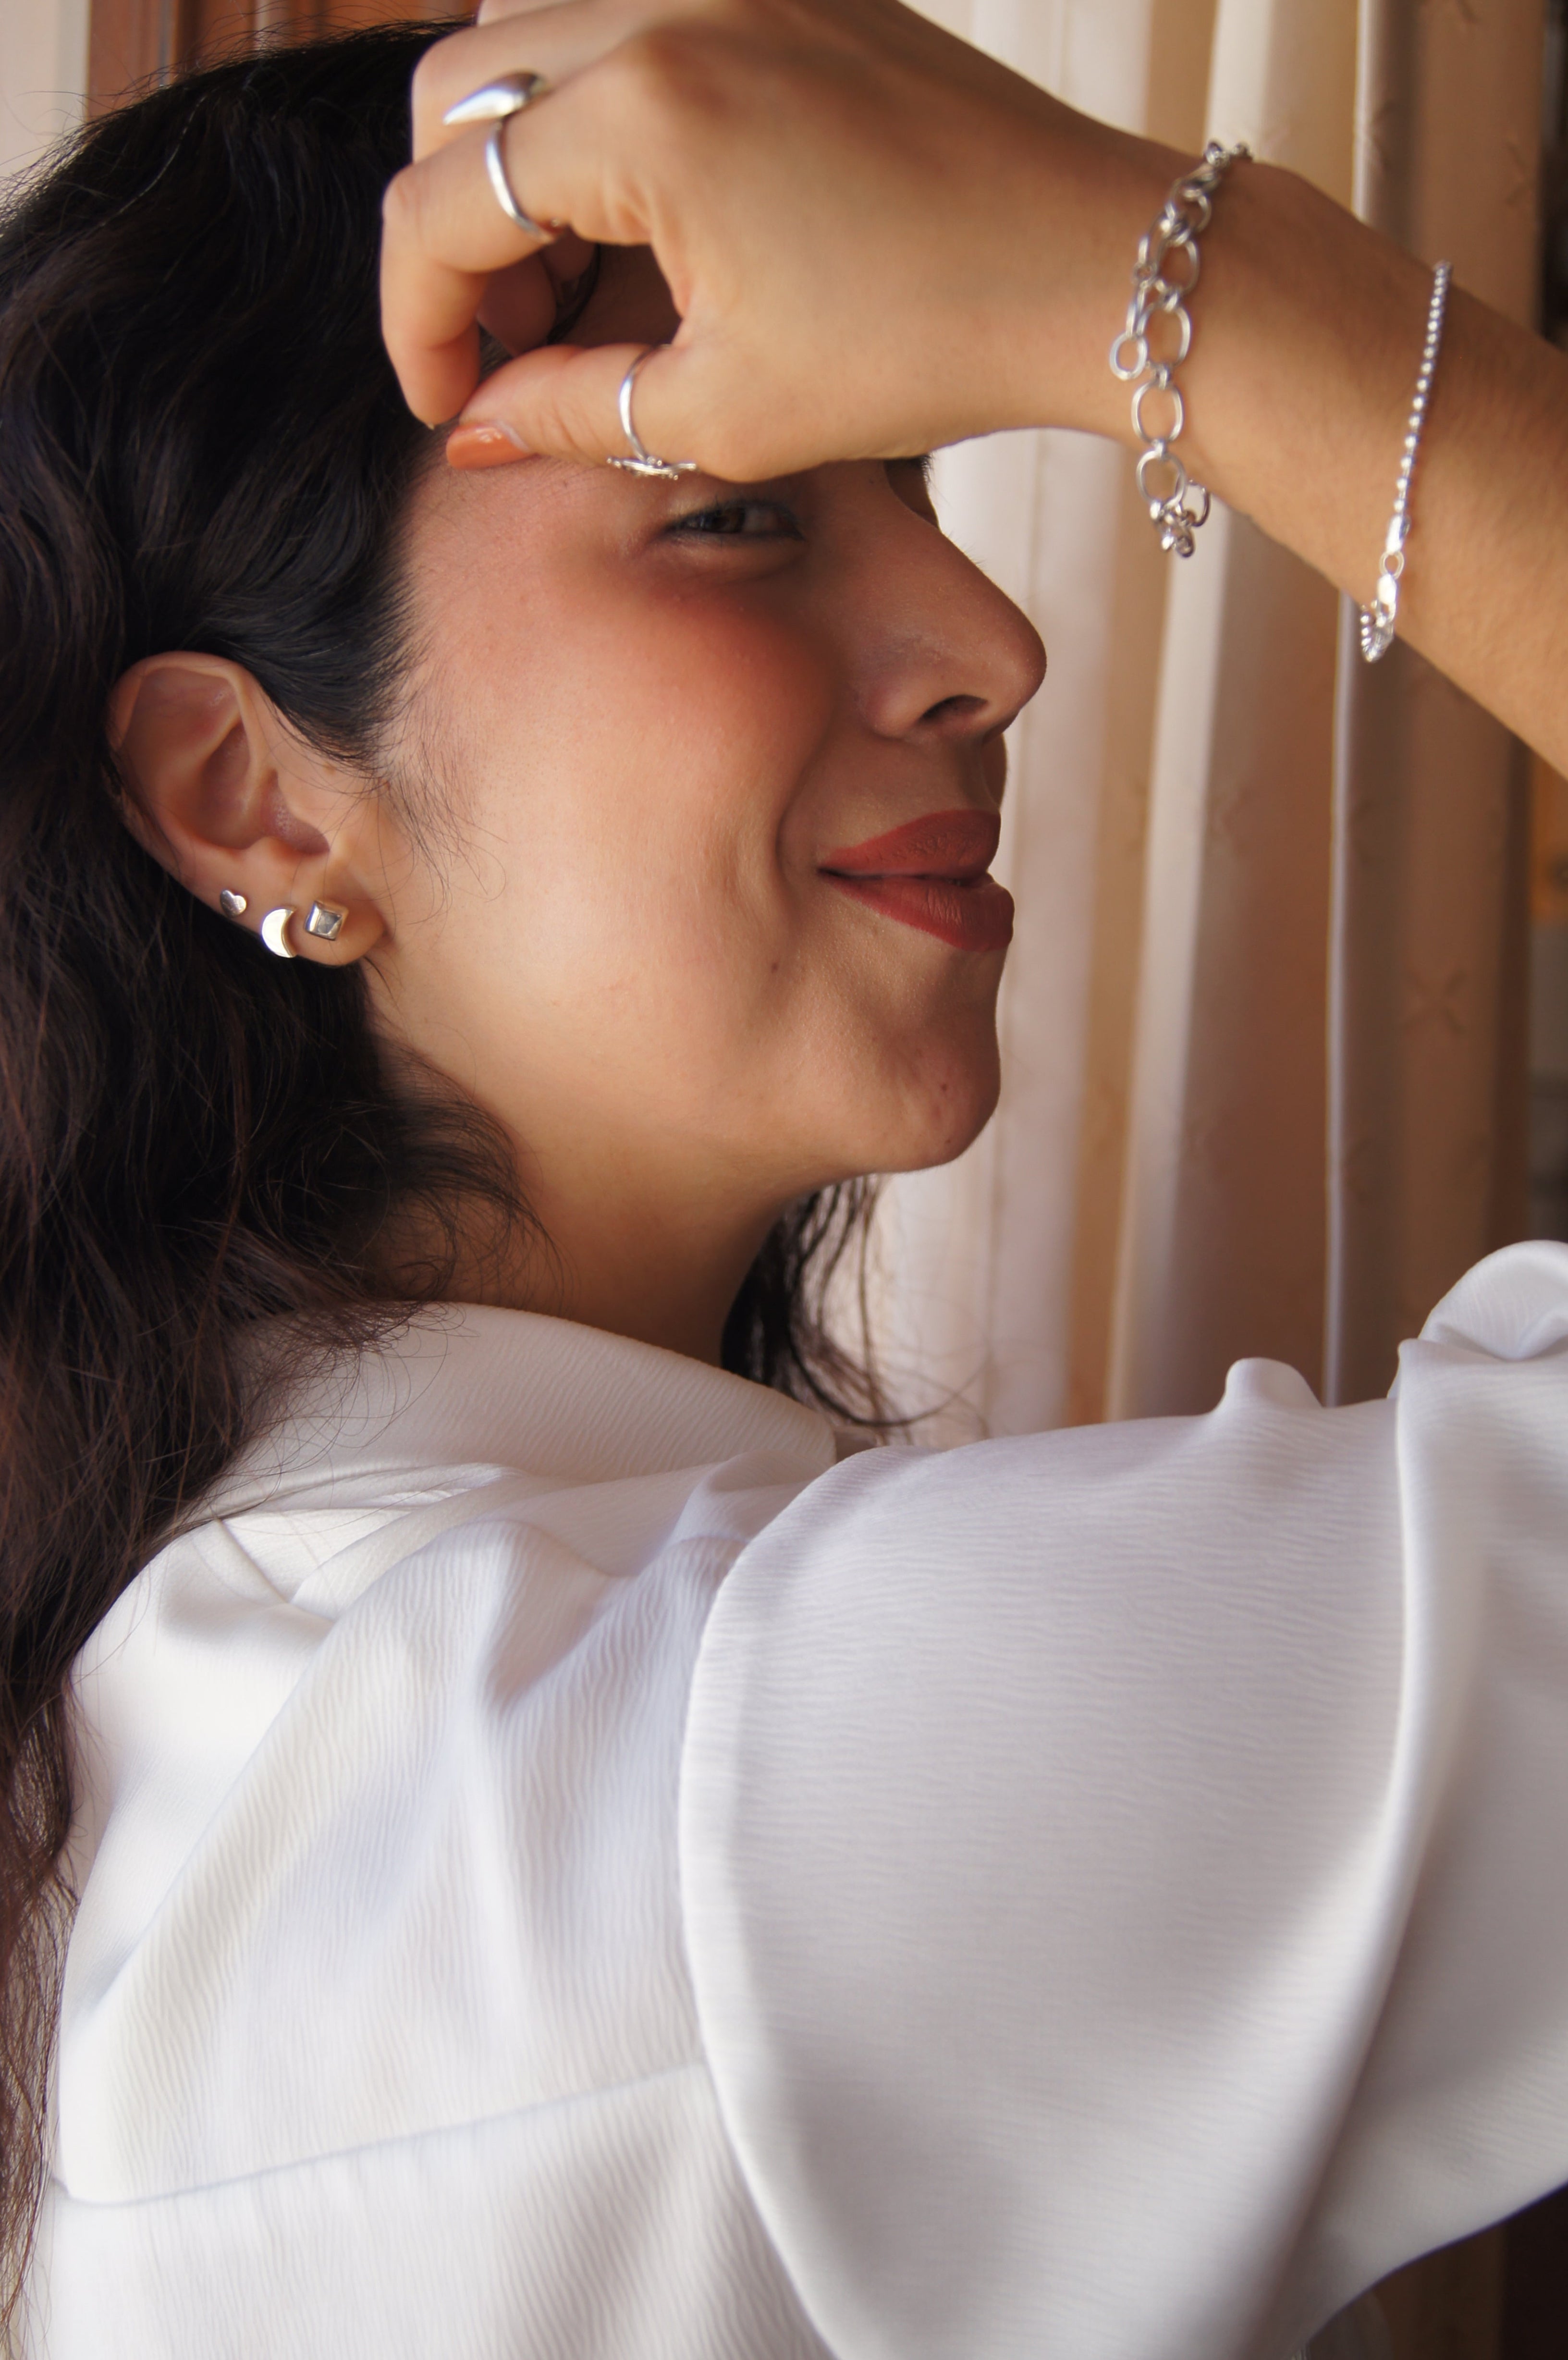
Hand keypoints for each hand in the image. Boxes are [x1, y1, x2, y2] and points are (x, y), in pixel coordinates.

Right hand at [380, 0, 1166, 478]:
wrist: (1091, 268)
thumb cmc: (925, 345)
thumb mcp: (725, 414)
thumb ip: (567, 413)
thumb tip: (472, 432)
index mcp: (640, 114)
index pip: (439, 207)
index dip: (418, 326)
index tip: (449, 404)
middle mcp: (668, 8)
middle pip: (456, 95)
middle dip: (456, 230)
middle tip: (519, 342)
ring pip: (529, 42)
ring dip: (516, 162)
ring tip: (582, 284)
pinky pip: (629, 21)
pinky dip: (597, 114)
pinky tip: (649, 220)